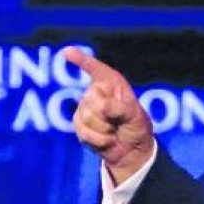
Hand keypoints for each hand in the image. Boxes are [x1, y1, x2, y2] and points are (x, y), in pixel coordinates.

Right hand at [65, 48, 154, 183]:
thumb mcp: (135, 115)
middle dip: (107, 116)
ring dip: (104, 130)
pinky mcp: (79, 124)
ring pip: (87, 118)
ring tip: (113, 131)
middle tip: (118, 123)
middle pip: (91, 101)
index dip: (81, 60)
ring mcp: (85, 108)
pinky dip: (98, 140)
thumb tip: (101, 107)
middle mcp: (96, 92)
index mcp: (111, 82)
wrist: (131, 151)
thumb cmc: (136, 127)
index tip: (67, 52)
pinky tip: (106, 140)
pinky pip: (84, 132)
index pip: (95, 68)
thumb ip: (119, 108)